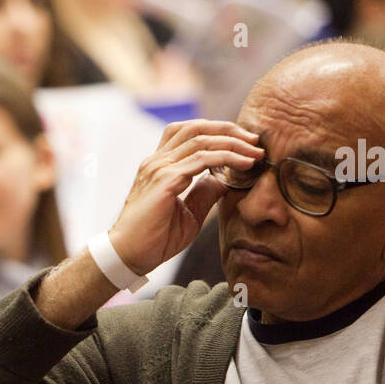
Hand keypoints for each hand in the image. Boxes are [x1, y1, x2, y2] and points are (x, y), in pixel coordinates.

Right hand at [109, 119, 262, 274]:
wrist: (129, 255)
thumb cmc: (154, 238)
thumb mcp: (189, 213)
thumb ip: (204, 193)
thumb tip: (224, 180)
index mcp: (159, 165)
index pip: (188, 133)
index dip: (218, 132)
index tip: (243, 143)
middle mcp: (157, 161)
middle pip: (196, 128)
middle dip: (229, 130)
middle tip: (255, 140)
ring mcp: (159, 168)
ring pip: (201, 139)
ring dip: (233, 142)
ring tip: (254, 151)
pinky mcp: (165, 180)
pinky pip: (202, 159)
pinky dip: (227, 157)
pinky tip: (244, 163)